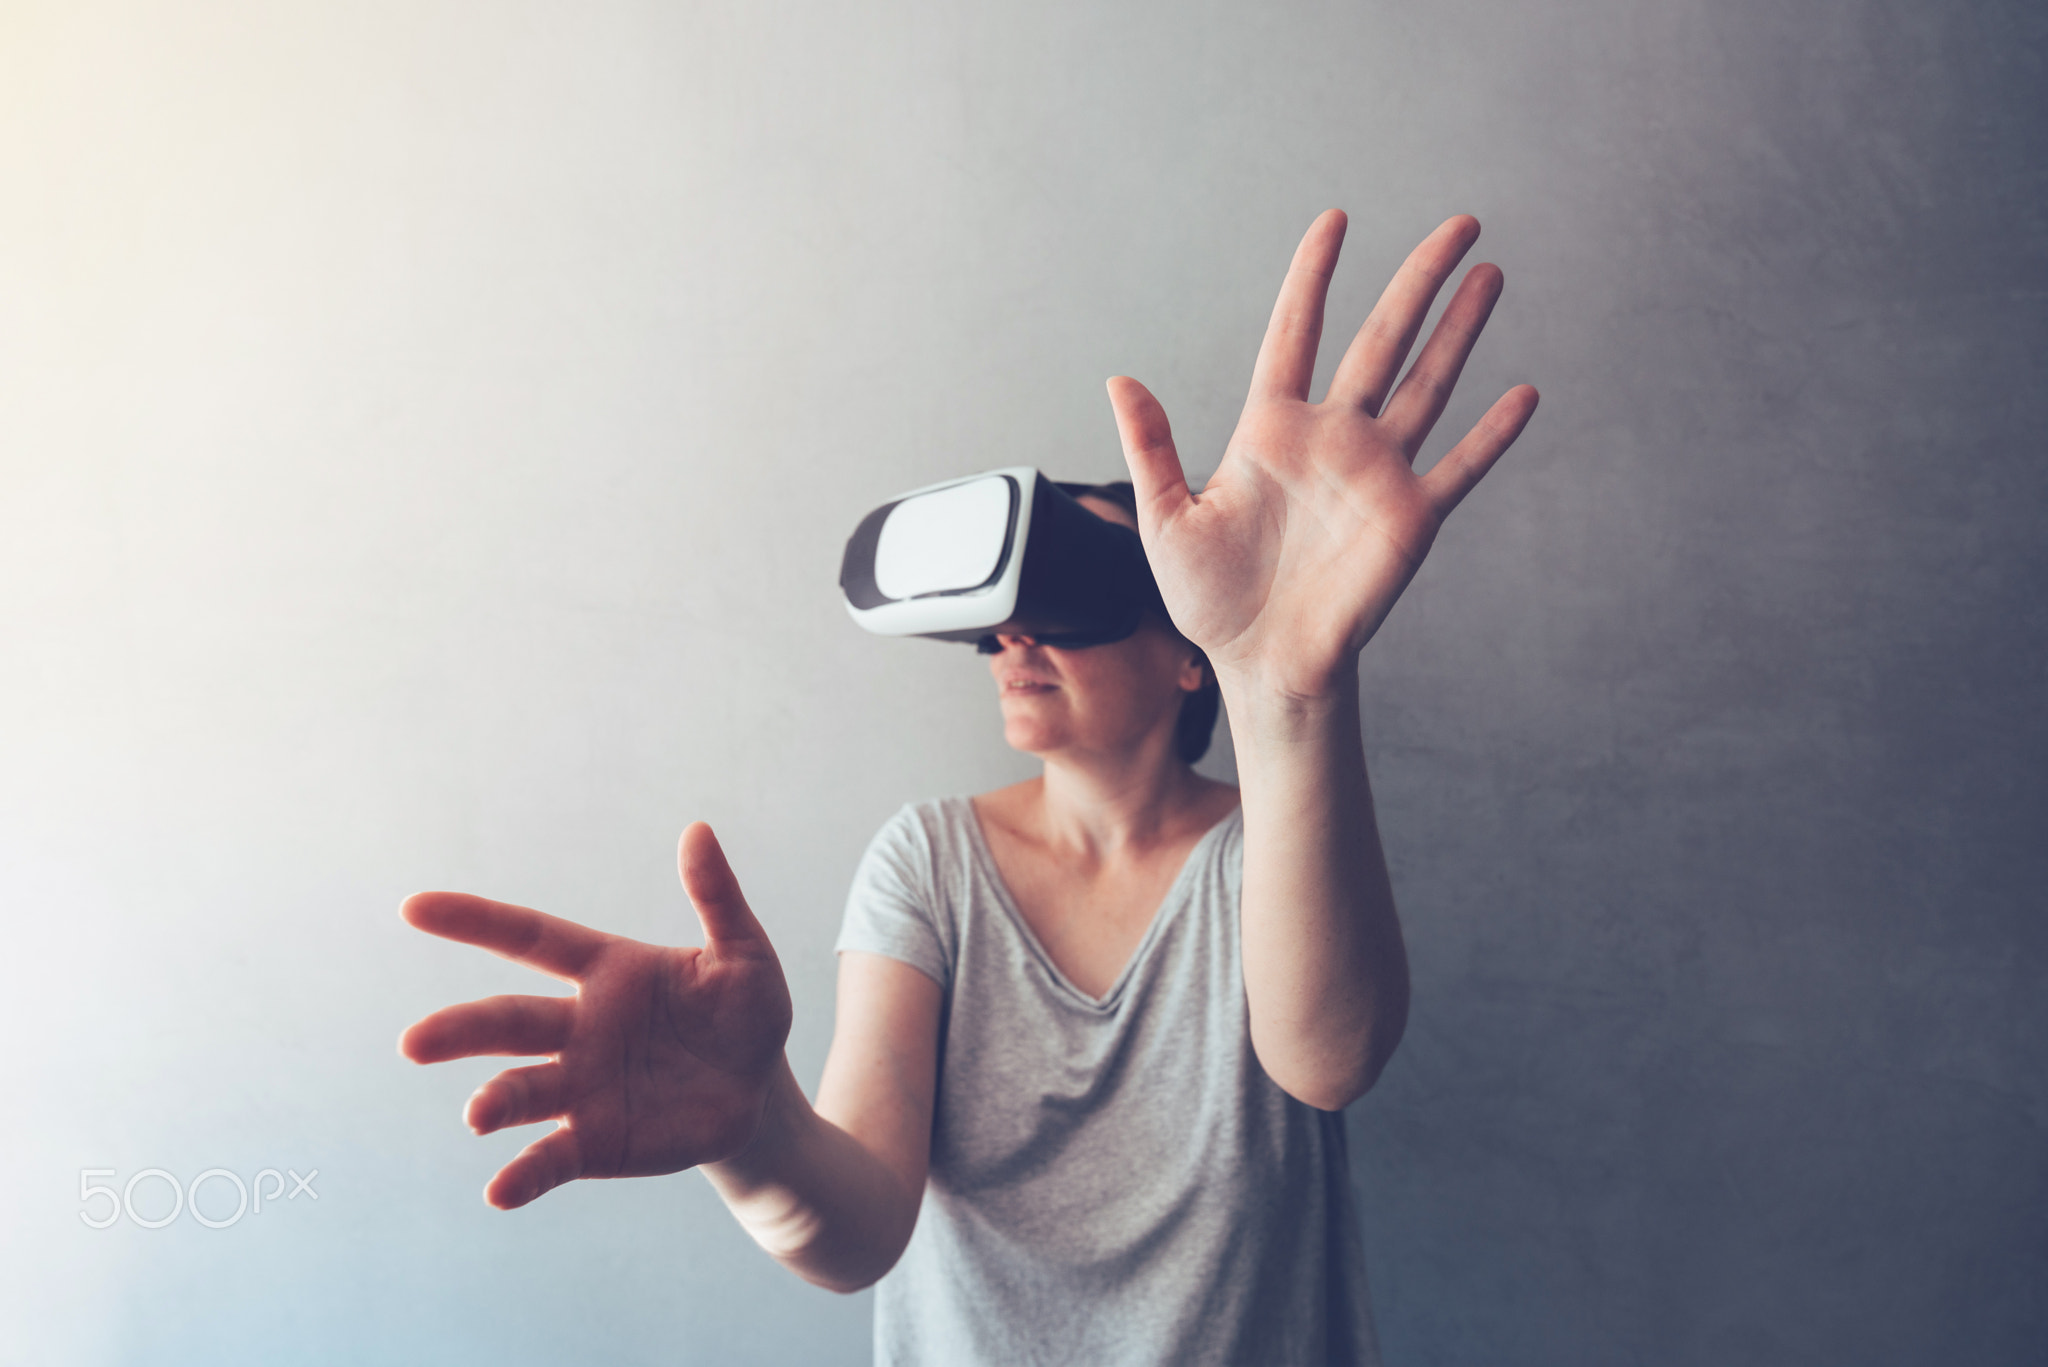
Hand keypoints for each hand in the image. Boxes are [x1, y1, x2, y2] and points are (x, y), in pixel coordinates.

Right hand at [398, 823, 792, 1208]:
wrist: (760, 1096)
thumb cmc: (746, 1014)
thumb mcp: (744, 954)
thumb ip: (716, 898)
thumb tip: (697, 830)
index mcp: (607, 972)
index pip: (531, 938)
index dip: (475, 921)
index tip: (414, 908)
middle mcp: (578, 1028)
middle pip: (508, 1020)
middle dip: (460, 1030)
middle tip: (413, 1043)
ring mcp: (580, 1088)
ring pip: (521, 1091)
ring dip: (494, 1101)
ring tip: (476, 1114)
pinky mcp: (594, 1143)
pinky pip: (549, 1159)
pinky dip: (522, 1175)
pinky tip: (498, 1191)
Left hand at [1108, 211, 1538, 699]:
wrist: (1259, 662)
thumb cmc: (1208, 597)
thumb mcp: (1166, 518)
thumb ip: (1152, 446)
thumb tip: (1119, 378)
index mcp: (1270, 428)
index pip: (1296, 332)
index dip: (1314, 277)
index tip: (1335, 221)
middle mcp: (1331, 438)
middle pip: (1382, 340)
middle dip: (1419, 280)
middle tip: (1460, 223)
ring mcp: (1376, 474)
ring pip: (1429, 385)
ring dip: (1462, 331)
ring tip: (1491, 274)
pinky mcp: (1410, 518)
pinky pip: (1460, 467)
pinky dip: (1493, 435)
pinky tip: (1525, 394)